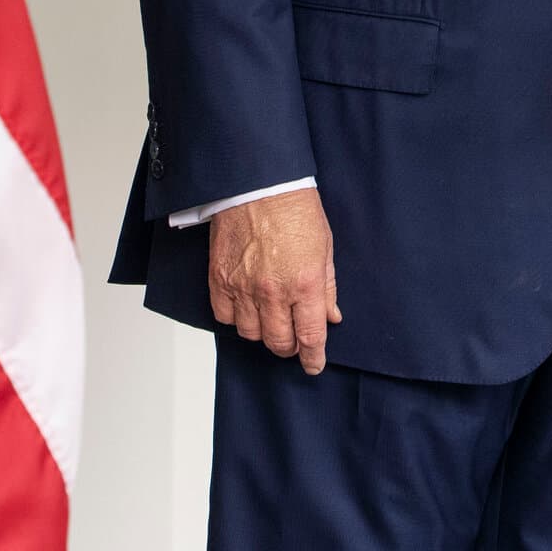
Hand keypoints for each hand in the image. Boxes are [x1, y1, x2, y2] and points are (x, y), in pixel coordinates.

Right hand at [208, 189, 341, 374]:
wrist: (259, 185)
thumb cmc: (296, 209)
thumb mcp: (324, 246)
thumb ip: (327, 286)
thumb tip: (331, 316)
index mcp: (304, 283)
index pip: (309, 336)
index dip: (313, 357)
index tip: (314, 366)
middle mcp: (273, 291)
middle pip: (279, 342)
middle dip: (290, 347)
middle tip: (295, 340)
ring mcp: (243, 288)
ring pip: (251, 335)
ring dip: (264, 333)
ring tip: (272, 319)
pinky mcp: (220, 280)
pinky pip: (225, 318)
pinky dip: (236, 319)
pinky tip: (247, 308)